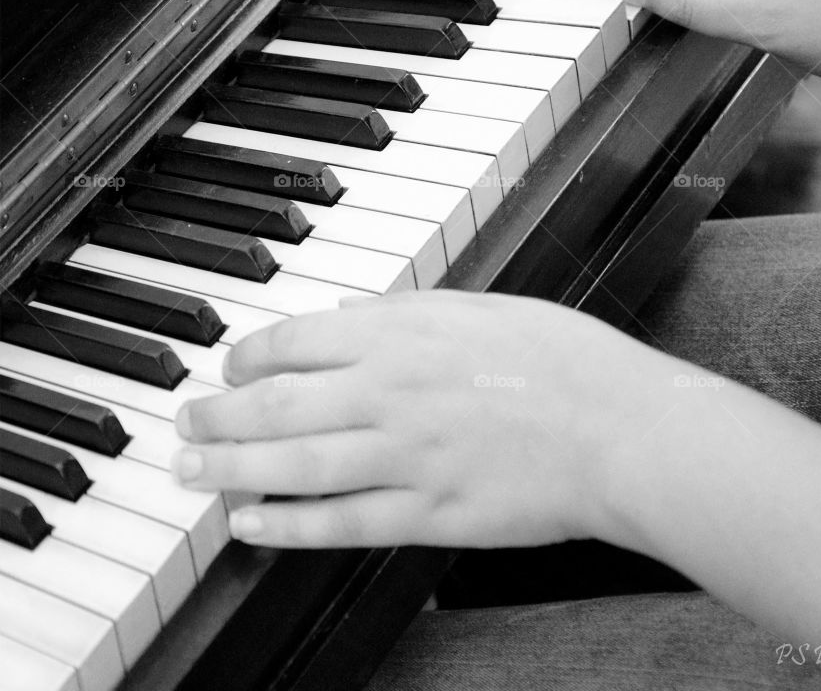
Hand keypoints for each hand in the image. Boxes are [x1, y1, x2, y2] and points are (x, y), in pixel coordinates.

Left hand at [172, 291, 679, 549]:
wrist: (622, 429)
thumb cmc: (564, 360)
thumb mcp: (482, 308)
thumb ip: (406, 314)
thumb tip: (347, 317)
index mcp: (405, 333)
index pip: (297, 340)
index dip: (248, 356)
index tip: (230, 367)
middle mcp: (391, 391)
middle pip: (277, 403)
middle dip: (218, 415)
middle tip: (186, 424)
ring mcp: (405, 456)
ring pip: (292, 463)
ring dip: (230, 469)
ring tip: (192, 472)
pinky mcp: (427, 513)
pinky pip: (339, 521)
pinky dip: (286, 524)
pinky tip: (250, 523)